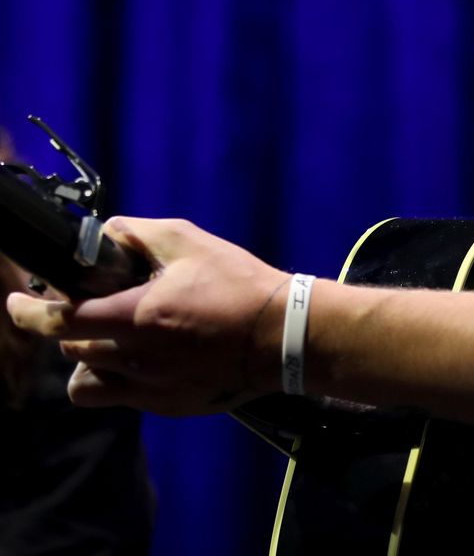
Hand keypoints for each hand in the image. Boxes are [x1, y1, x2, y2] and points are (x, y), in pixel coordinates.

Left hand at [5, 217, 290, 414]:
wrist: (283, 334)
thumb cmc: (239, 284)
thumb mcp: (190, 242)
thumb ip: (140, 234)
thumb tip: (106, 233)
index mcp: (137, 318)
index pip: (60, 321)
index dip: (28, 313)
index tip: (16, 303)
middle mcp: (136, 359)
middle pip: (73, 348)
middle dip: (73, 325)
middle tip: (97, 304)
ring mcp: (150, 388)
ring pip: (88, 381)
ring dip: (91, 357)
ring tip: (119, 337)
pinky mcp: (167, 405)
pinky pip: (122, 396)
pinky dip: (121, 376)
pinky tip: (151, 356)